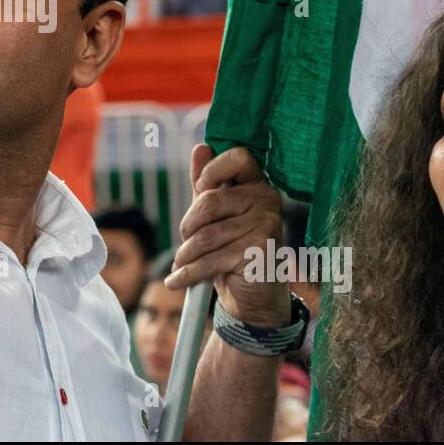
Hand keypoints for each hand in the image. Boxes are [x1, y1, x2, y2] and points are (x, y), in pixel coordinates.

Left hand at [165, 144, 289, 327]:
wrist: (254, 296)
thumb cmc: (233, 249)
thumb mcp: (216, 215)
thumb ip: (208, 184)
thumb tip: (200, 148)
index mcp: (258, 184)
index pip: (238, 158)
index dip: (212, 171)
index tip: (201, 189)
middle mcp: (267, 200)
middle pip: (210, 200)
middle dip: (188, 224)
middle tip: (184, 239)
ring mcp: (267, 225)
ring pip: (206, 235)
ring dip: (186, 254)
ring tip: (181, 263)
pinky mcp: (259, 251)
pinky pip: (211, 259)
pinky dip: (187, 273)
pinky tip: (175, 280)